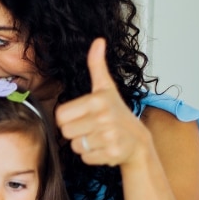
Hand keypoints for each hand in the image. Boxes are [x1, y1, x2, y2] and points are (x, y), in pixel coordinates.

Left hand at [55, 38, 150, 166]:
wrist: (138, 141)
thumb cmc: (117, 113)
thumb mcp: (106, 88)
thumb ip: (97, 65)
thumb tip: (98, 41)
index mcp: (97, 100)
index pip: (60, 116)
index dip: (69, 118)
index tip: (83, 116)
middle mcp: (104, 117)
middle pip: (66, 132)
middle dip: (76, 132)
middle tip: (92, 127)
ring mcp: (109, 136)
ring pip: (75, 146)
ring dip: (84, 145)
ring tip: (99, 137)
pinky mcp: (112, 153)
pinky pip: (85, 158)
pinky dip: (93, 156)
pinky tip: (104, 148)